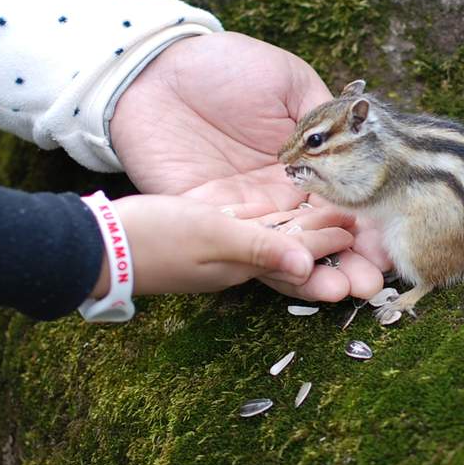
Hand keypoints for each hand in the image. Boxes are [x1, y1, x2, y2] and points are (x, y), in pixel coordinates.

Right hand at [87, 197, 355, 297]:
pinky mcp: (207, 220)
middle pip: (293, 247)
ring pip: (276, 231)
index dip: (330, 246)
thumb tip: (306, 266)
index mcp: (244, 262)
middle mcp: (238, 253)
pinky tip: (290, 198)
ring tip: (341, 217)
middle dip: (330, 246)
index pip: (298, 254)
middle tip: (366, 239)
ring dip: (308, 227)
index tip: (362, 235)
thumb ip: (260, 248)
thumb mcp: (211, 239)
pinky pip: (253, 217)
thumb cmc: (153, 242)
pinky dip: (277, 212)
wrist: (96, 240)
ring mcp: (222, 238)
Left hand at [109, 32, 390, 301]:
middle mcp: (276, 195)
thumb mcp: (288, 83)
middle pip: (316, 237)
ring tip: (345, 290)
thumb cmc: (225, 66)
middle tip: (373, 281)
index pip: (340, 205)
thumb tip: (363, 143)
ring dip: (313, 273)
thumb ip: (324, 118)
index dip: (364, 227)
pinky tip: (298, 272)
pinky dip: (267, 262)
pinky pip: (239, 245)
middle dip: (347, 262)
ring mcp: (241, 210)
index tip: (389, 245)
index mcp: (302, 165)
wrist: (157, 69)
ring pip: (282, 251)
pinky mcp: (204, 216)